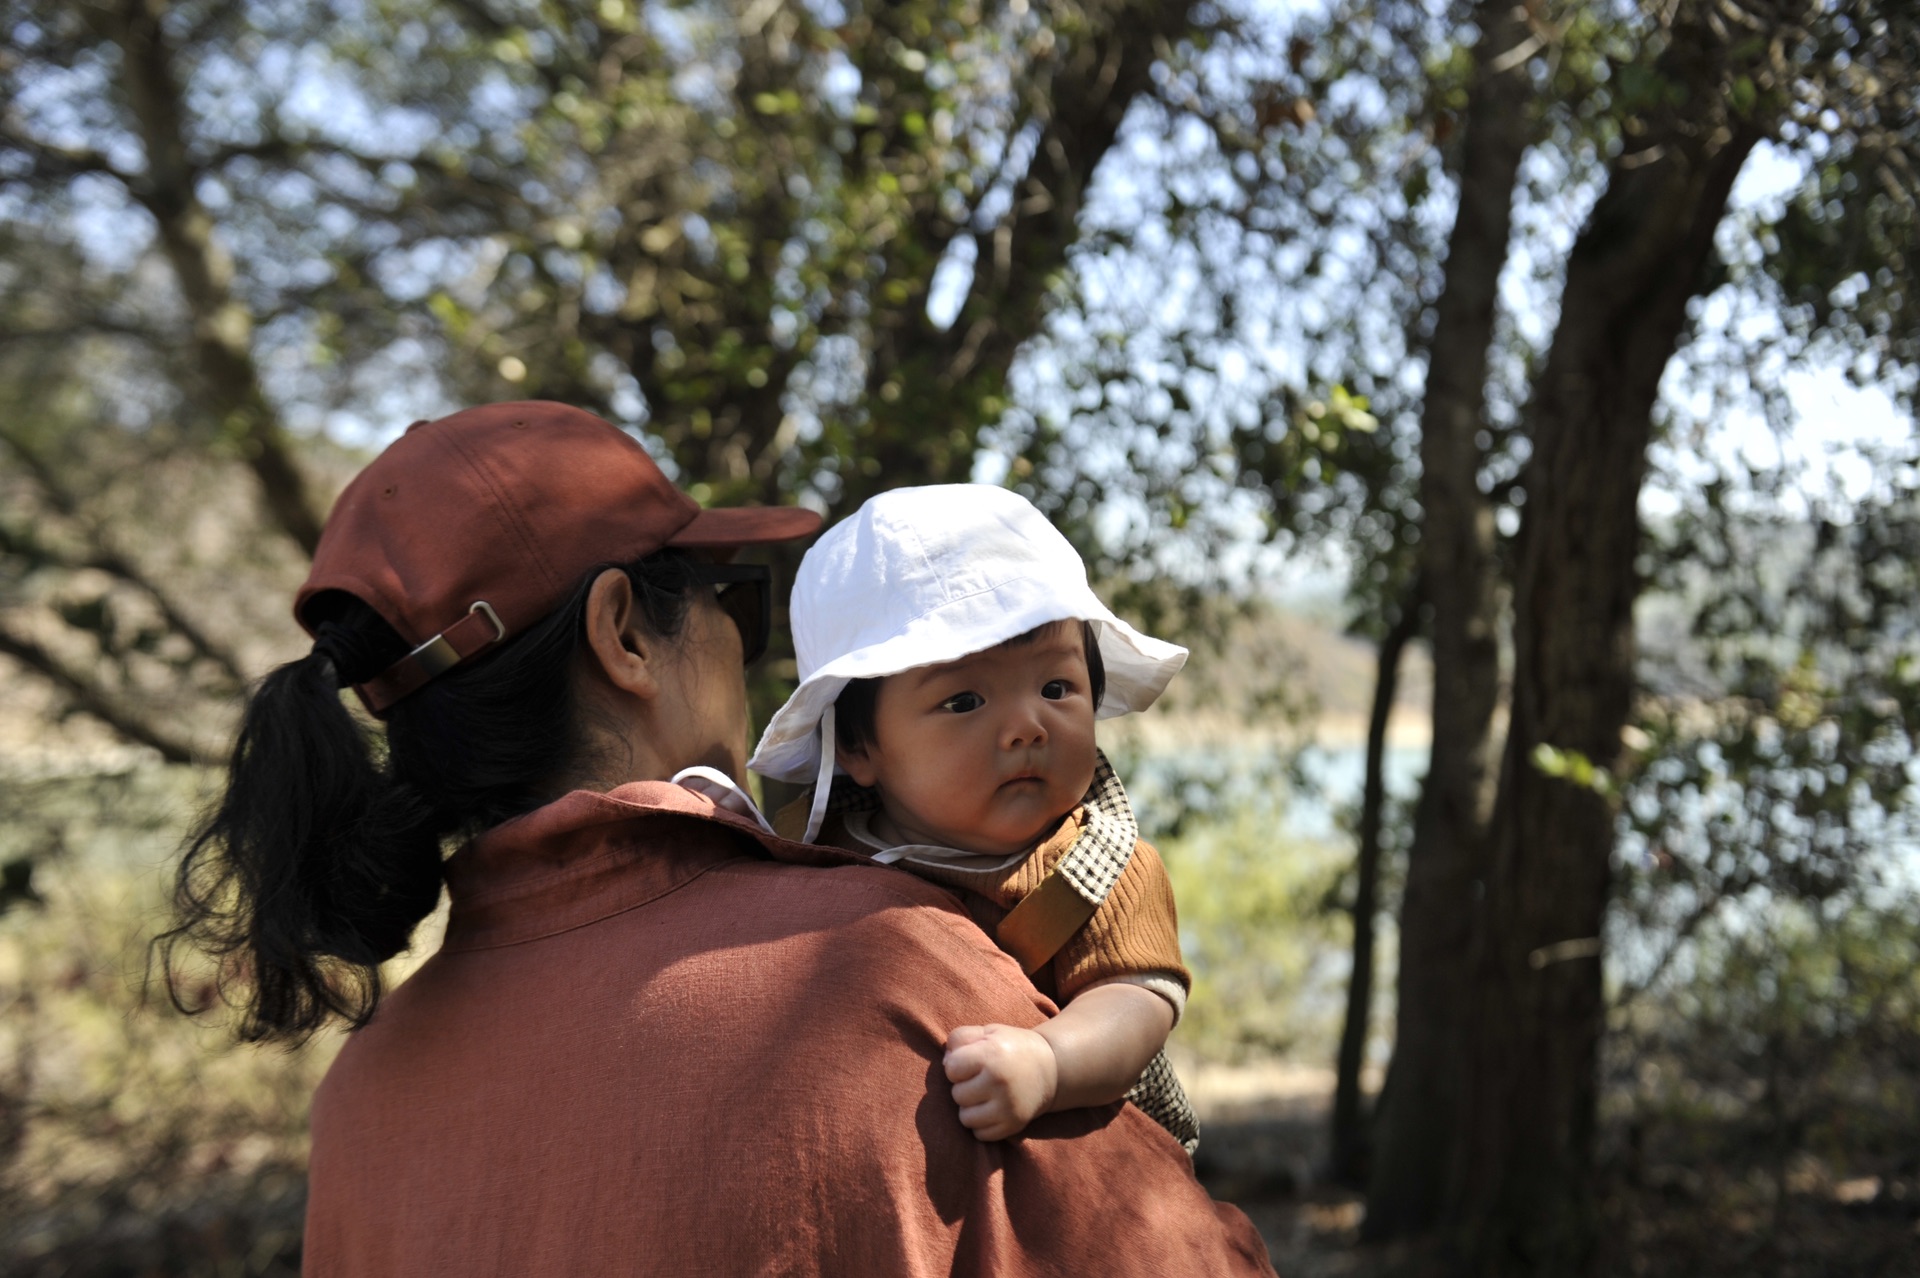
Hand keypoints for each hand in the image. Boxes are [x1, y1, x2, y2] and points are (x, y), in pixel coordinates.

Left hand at [943, 1023, 1058, 1140]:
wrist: (1051, 1068)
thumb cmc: (1011, 1048)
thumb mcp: (988, 1032)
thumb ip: (960, 1038)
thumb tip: (945, 1064)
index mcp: (992, 1054)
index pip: (951, 1068)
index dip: (958, 1065)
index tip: (972, 1062)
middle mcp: (1000, 1081)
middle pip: (957, 1095)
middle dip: (964, 1087)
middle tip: (981, 1079)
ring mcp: (1008, 1106)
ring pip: (965, 1118)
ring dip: (971, 1108)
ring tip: (985, 1095)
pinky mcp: (1014, 1125)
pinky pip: (980, 1134)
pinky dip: (982, 1124)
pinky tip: (992, 1109)